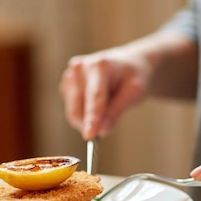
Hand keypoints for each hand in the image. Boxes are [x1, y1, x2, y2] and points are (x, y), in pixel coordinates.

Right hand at [59, 32, 198, 140]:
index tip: (89, 136)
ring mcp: (70, 76)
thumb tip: (101, 131)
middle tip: (107, 129)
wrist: (128, 64)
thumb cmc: (133, 76)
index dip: (92, 118)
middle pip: (77, 108)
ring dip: (87, 120)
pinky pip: (71, 109)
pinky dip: (83, 114)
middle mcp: (80, 68)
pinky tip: (96, 103)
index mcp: (99, 66)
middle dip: (90, 124)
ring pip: (72, 111)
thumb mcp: (134, 92)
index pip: (94, 98)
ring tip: (106, 107)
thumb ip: (117, 111)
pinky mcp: (66, 84)